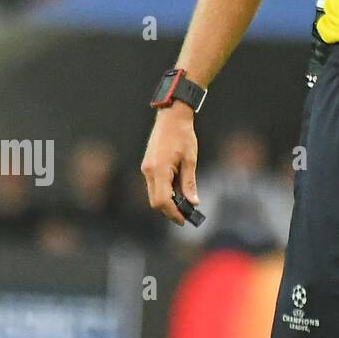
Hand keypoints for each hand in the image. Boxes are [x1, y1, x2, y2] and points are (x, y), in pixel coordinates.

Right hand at [140, 101, 199, 225]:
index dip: (173, 213)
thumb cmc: (183, 136)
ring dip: (167, 201)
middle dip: (170, 210)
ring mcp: (146, 168)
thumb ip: (189, 183)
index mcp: (159, 170)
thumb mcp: (190, 160)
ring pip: (153, 194)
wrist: (171, 118)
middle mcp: (148, 171)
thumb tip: (193, 202)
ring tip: (184, 203)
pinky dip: (164, 191)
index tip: (184, 220)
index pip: (162, 201)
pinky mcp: (147, 165)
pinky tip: (178, 191)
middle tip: (186, 214)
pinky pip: (154, 185)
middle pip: (155, 201)